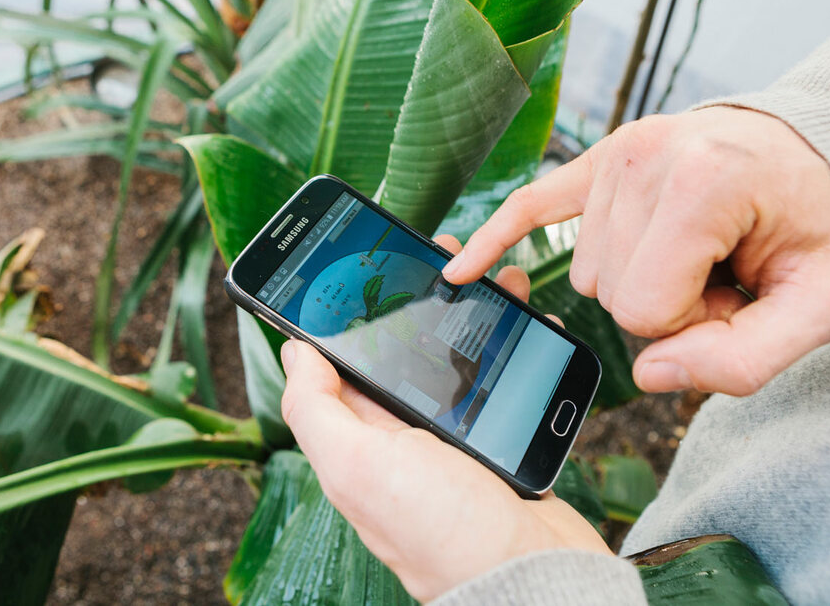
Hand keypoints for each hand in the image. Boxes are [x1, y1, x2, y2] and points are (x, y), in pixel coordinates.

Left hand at [279, 234, 610, 602]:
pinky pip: (503, 379)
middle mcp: (405, 436)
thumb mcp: (359, 466)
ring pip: (460, 355)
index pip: (345, 358)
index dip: (351, 308)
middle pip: (406, 347)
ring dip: (477, 312)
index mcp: (363, 437)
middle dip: (423, 297)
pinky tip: (530, 321)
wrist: (535, 579)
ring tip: (501, 280)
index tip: (371, 258)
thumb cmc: (444, 530)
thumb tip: (294, 351)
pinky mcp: (503, 442)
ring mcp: (457, 439)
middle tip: (449, 255)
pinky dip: (516, 346)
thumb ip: (317, 410)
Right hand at [443, 107, 829, 395]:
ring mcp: (613, 155)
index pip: (643, 310)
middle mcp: (644, 158)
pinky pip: (528, 208)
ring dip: (634, 280)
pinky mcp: (595, 161)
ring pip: (582, 271)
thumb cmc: (810, 226)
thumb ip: (748, 357)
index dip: (689, 325)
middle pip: (608, 292)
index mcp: (702, 184)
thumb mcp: (818, 304)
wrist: (806, 149)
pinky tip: (461, 270)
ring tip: (690, 253)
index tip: (731, 295)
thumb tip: (648, 375)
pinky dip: (494, 241)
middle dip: (661, 305)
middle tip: (716, 274)